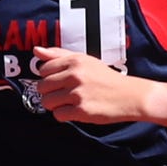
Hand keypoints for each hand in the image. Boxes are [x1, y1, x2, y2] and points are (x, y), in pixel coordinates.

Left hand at [31, 47, 163, 124]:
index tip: (60, 81)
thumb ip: (59, 54)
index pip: (43, 69)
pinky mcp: (81, 111)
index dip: (49, 77)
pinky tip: (76, 110)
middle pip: (42, 87)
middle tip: (64, 93)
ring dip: (55, 105)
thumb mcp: (84, 60)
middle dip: (50, 92)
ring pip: (47, 102)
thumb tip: (36, 50)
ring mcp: (77, 93)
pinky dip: (64, 115)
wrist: (130, 95)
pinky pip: (57, 115)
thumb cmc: (106, 78)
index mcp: (74, 61)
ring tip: (70, 102)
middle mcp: (74, 75)